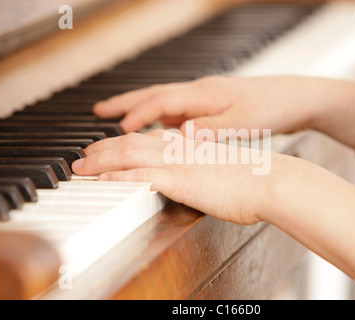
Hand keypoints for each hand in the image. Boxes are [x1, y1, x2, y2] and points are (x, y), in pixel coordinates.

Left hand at [71, 130, 292, 224]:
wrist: (273, 181)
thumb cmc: (257, 180)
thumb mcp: (228, 169)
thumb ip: (210, 168)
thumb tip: (204, 175)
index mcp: (193, 145)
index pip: (152, 138)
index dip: (127, 141)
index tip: (112, 147)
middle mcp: (182, 148)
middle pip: (133, 141)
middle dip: (104, 147)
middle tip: (85, 156)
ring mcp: (179, 162)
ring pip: (129, 153)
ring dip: (101, 159)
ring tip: (81, 167)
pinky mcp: (180, 179)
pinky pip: (138, 174)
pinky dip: (116, 176)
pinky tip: (99, 180)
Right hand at [93, 75, 322, 136]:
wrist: (297, 98)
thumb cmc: (273, 109)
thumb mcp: (243, 122)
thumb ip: (211, 129)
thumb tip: (180, 134)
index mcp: (204, 94)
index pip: (161, 103)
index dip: (138, 116)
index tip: (118, 130)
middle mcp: (201, 91)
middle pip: (154, 95)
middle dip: (125, 103)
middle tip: (99, 111)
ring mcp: (207, 97)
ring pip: (164, 101)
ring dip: (140, 109)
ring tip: (120, 119)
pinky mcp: (214, 105)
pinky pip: (179, 109)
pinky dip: (162, 117)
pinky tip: (160, 127)